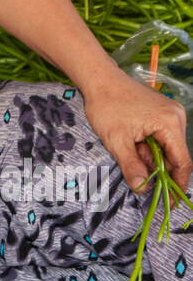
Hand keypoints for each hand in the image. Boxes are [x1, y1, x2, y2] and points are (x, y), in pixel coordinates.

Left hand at [81, 66, 191, 196]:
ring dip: (150, 157)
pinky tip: (132, 142)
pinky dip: (148, 146)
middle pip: (175, 155)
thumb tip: (142, 189)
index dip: (177, 184)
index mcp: (170, 123)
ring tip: (129, 149)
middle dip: (158, 169)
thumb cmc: (107, 105)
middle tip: (139, 177)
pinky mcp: (162, 112)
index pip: (182, 161)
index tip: (170, 201)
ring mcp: (170, 113)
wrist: (99, 79)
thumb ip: (132, 166)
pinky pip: (161, 137)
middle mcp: (176, 117)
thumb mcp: (117, 140)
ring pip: (166, 147)